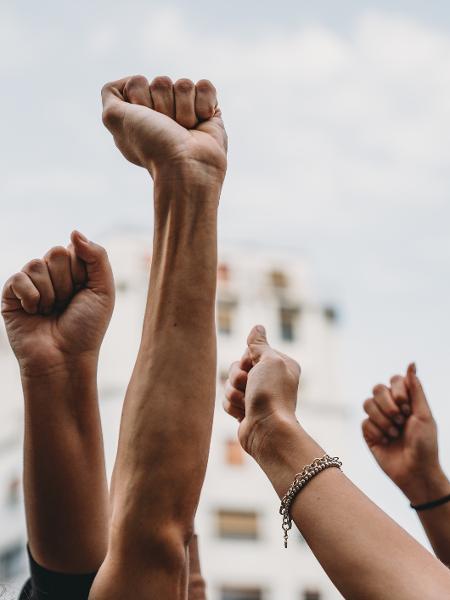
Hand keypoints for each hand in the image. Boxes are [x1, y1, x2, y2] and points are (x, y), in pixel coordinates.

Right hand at [1, 231, 114, 376]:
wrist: (65, 359)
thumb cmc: (87, 328)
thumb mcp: (103, 290)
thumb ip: (97, 256)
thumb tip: (74, 231)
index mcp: (74, 270)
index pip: (74, 248)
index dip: (82, 272)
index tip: (84, 294)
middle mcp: (52, 274)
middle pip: (55, 252)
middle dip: (66, 282)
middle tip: (66, 305)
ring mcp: (30, 284)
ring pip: (37, 265)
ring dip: (50, 294)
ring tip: (51, 312)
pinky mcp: (11, 296)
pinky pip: (18, 279)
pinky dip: (31, 297)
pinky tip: (34, 313)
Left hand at [101, 75, 226, 179]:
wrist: (187, 167)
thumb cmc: (152, 146)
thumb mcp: (115, 119)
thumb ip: (110, 95)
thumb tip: (129, 82)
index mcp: (140, 115)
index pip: (137, 82)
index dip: (141, 99)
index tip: (145, 122)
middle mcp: (162, 114)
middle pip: (161, 82)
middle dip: (164, 105)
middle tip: (168, 129)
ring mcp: (186, 112)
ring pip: (184, 84)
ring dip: (184, 109)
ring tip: (185, 131)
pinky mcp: (208, 111)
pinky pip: (205, 87)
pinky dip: (204, 103)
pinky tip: (201, 122)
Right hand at [223, 325, 300, 458]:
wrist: (267, 431)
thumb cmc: (271, 394)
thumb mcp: (268, 360)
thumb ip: (259, 344)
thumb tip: (258, 327)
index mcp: (280, 364)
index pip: (250, 351)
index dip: (246, 359)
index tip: (255, 368)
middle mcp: (270, 379)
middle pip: (237, 366)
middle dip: (238, 377)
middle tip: (250, 387)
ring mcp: (257, 396)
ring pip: (229, 384)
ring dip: (234, 393)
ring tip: (248, 404)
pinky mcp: (245, 410)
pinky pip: (227, 400)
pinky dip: (232, 406)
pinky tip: (243, 414)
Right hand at [362, 365, 445, 501]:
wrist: (416, 471)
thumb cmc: (426, 444)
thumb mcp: (424, 414)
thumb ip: (416, 389)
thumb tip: (411, 363)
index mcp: (406, 401)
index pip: (394, 380)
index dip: (397, 390)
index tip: (406, 405)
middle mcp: (391, 408)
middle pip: (377, 389)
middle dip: (388, 404)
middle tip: (400, 419)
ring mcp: (379, 420)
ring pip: (367, 404)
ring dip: (383, 419)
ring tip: (395, 433)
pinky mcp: (369, 433)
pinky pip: (364, 422)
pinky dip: (377, 431)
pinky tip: (386, 441)